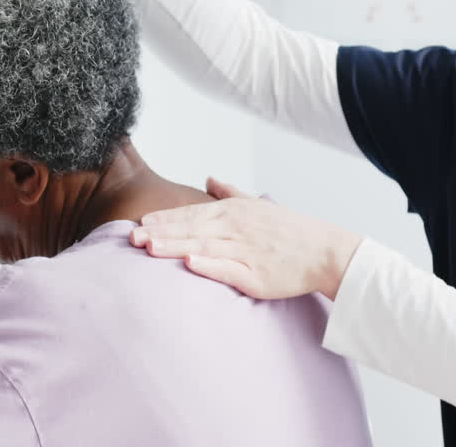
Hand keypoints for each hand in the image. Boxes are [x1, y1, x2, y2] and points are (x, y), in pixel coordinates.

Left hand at [130, 178, 362, 300]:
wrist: (324, 251)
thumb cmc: (290, 231)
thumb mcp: (257, 205)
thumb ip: (229, 192)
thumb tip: (209, 178)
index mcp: (235, 213)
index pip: (192, 214)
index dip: (164, 219)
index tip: (139, 221)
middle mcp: (237, 229)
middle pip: (191, 230)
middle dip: (160, 232)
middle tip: (131, 236)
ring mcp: (246, 252)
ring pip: (204, 247)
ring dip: (175, 247)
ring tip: (149, 248)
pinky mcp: (256, 276)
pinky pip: (229, 270)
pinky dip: (209, 266)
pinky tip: (189, 263)